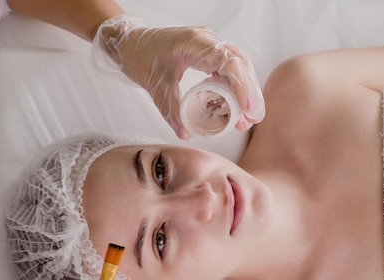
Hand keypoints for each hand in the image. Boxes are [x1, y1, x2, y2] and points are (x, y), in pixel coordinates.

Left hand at [92, 14, 264, 138]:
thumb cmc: (140, 56)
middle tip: (253, 119)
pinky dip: (235, 88)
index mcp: (195, 42)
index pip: (229, 62)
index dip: (242, 86)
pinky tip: (236, 108)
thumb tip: (185, 134)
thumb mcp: (155, 85)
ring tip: (247, 119)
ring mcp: (209, 46)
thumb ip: (171, 110)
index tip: (248, 108)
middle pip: (240, 65)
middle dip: (250, 93)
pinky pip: (228, 70)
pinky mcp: (208, 54)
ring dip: (245, 92)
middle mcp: (207, 41)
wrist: (130, 43)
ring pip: (238, 67)